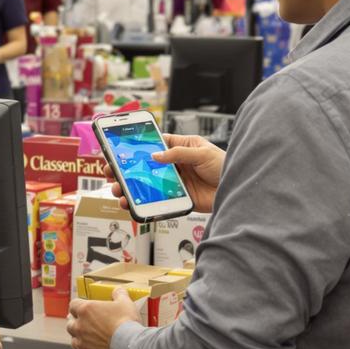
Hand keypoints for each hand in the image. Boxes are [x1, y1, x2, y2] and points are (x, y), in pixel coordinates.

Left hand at [66, 288, 137, 348]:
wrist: (130, 347)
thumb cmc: (126, 324)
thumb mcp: (125, 303)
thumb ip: (119, 294)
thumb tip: (118, 291)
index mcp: (86, 310)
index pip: (73, 305)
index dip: (78, 305)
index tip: (83, 307)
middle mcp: (80, 327)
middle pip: (70, 324)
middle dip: (77, 323)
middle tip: (86, 323)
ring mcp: (82, 344)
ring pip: (74, 341)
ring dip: (80, 339)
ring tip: (91, 339)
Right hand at [106, 133, 224, 213]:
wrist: (238, 189)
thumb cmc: (224, 165)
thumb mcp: (202, 153)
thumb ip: (179, 154)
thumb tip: (155, 156)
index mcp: (180, 147)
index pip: (154, 144)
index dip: (137, 147)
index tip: (119, 150)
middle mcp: (174, 164)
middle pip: (145, 166)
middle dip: (127, 169)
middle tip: (111, 173)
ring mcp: (174, 182)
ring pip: (147, 184)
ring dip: (131, 188)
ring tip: (118, 191)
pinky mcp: (177, 198)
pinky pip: (157, 200)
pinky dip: (144, 203)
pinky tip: (133, 204)